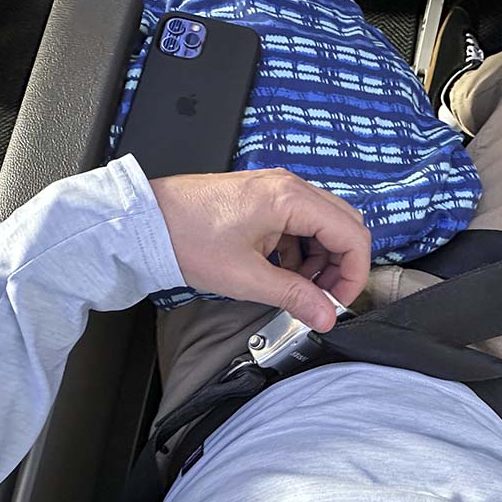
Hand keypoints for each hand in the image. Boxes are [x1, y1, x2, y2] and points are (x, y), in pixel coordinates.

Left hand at [150, 169, 370, 332]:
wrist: (147, 223)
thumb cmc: (186, 239)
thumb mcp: (246, 278)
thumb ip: (294, 296)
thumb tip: (327, 315)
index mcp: (290, 199)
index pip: (351, 234)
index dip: (355, 273)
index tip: (342, 301)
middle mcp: (289, 186)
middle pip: (344, 224)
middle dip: (343, 264)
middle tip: (327, 297)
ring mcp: (276, 189)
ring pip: (324, 223)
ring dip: (323, 258)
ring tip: (303, 288)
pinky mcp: (263, 198)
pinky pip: (300, 222)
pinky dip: (302, 249)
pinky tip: (284, 272)